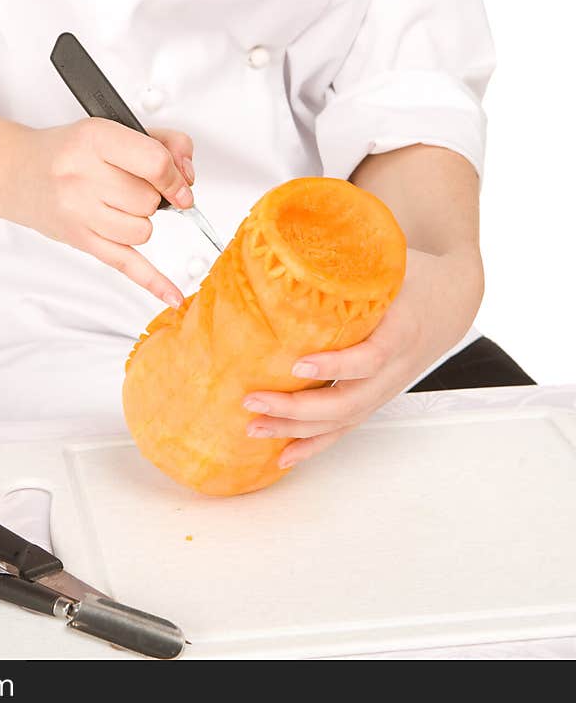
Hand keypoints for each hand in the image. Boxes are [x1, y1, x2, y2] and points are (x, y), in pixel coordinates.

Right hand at [0, 117, 194, 306]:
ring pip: (143, 230)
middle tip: (126, 187)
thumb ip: (162, 143)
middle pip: (149, 201)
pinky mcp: (81, 241)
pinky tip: (173, 295)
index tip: (180, 184)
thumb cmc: (69, 152)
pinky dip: (153, 282)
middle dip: (150, 197)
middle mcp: (82, 177)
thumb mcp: (113, 129)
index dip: (176, 177)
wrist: (18, 172)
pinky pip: (126, 265)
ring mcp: (78, 212)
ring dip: (139, 221)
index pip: (155, 164)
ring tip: (116, 206)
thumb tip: (187, 177)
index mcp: (95, 139)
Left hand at [242, 249, 483, 468]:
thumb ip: (348, 260)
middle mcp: (394, 368)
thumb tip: (285, 246)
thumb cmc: (413, 277)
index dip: (336, 364)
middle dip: (297, 408)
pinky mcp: (373, 399)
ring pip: (342, 421)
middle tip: (253, 400)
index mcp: (401, 330)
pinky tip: (284, 456)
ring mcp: (384, 389)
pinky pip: (344, 429)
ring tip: (253, 427)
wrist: (450, 299)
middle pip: (348, 400)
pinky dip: (314, 445)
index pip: (371, 356)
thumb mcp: (388, 261)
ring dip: (296, 429)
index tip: (298, 362)